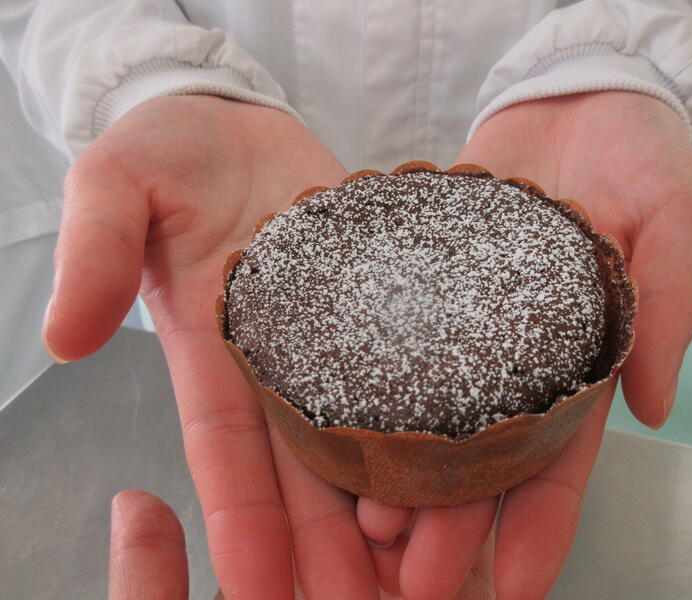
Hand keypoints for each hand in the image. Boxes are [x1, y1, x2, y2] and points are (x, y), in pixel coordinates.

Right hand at [46, 96, 383, 597]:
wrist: (235, 123)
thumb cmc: (167, 150)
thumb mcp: (115, 184)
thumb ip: (95, 251)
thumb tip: (62, 340)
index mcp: (210, 348)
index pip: (224, 449)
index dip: (239, 519)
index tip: (256, 584)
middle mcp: (272, 360)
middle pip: (300, 466)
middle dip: (322, 538)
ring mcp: (328, 336)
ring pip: (357, 435)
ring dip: (381, 502)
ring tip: (414, 565)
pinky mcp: (376, 302)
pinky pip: (403, 367)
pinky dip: (424, 420)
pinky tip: (459, 466)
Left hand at [357, 91, 691, 597]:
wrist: (569, 100)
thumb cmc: (636, 153)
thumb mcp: (674, 221)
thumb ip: (666, 308)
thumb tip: (656, 406)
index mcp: (582, 359)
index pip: (562, 460)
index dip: (541, 525)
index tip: (514, 583)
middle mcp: (517, 357)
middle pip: (483, 460)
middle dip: (454, 526)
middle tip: (415, 581)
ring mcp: (467, 327)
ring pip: (430, 420)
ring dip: (403, 481)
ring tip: (368, 534)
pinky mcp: (424, 287)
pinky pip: (392, 348)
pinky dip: (371, 395)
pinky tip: (340, 436)